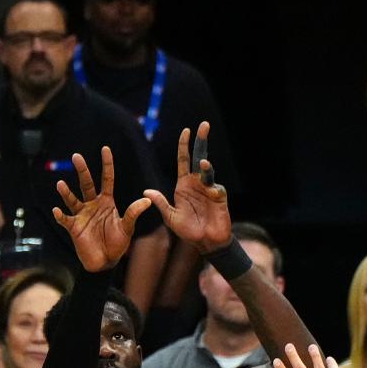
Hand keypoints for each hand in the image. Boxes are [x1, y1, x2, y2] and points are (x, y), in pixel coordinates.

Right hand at [52, 147, 151, 271]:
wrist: (106, 261)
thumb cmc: (117, 243)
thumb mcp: (127, 227)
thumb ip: (133, 213)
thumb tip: (147, 201)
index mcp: (106, 202)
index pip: (106, 179)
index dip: (106, 165)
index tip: (105, 149)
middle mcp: (92, 205)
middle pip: (86, 184)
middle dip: (82, 170)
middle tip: (77, 156)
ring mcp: (81, 215)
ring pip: (72, 200)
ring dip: (66, 193)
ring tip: (61, 184)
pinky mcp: (73, 227)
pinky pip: (65, 219)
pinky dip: (60, 215)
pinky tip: (57, 210)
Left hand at [143, 123, 230, 253]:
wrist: (206, 243)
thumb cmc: (188, 231)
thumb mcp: (170, 217)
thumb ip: (161, 203)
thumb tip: (146, 190)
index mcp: (183, 185)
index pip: (183, 159)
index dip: (184, 145)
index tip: (186, 130)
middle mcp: (197, 183)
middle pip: (199, 156)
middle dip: (201, 140)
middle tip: (204, 125)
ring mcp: (209, 188)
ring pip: (207, 171)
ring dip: (205, 167)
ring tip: (201, 164)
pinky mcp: (219, 196)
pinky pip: (216, 187)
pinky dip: (212, 187)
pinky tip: (211, 193)